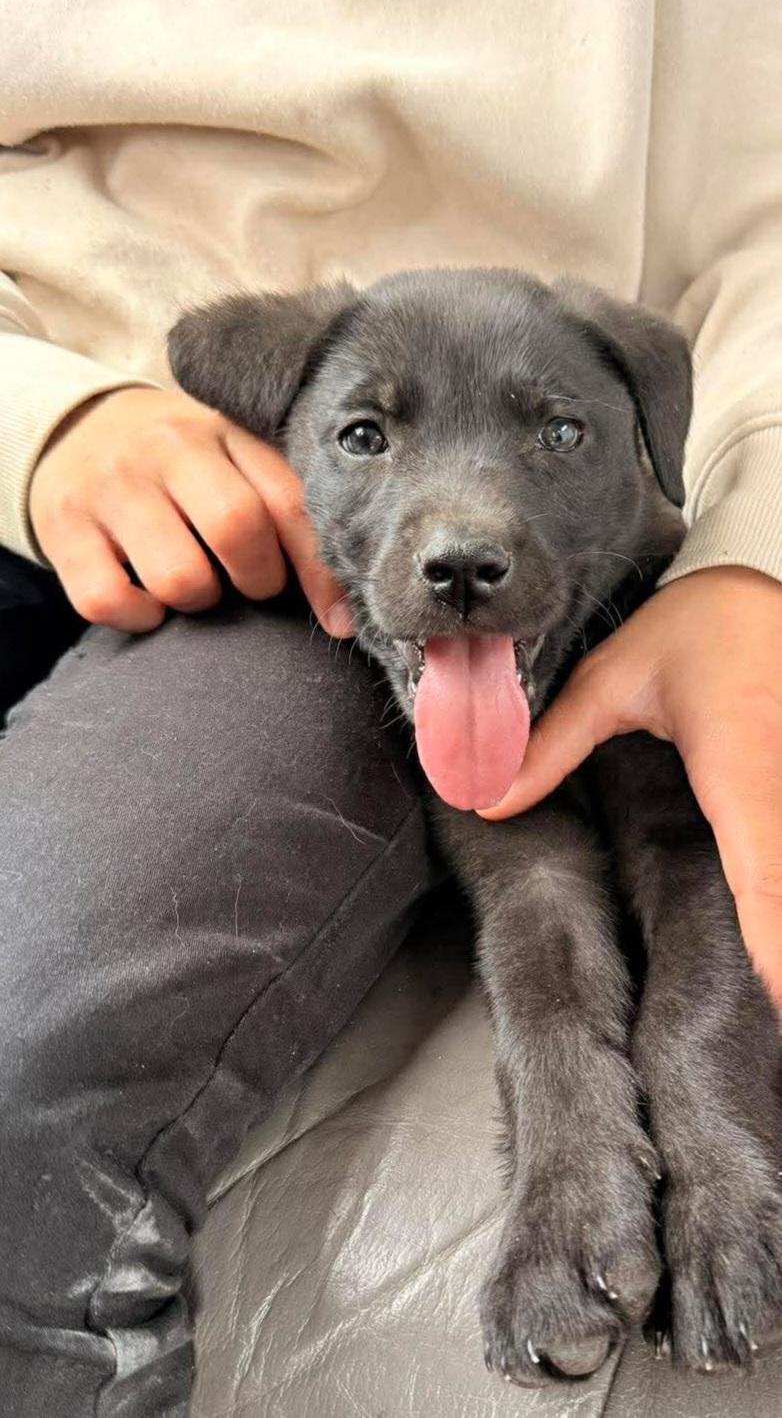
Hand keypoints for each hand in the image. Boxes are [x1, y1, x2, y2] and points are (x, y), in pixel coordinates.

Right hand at [29, 386, 352, 637]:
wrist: (74, 428)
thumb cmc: (179, 463)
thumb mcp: (231, 457)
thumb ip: (283, 504)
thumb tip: (343, 608)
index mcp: (224, 430)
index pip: (288, 499)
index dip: (321, 571)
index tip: (341, 621)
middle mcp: (167, 449)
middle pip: (236, 527)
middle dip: (258, 579)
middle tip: (250, 584)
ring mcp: (112, 486)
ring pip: (179, 577)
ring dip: (198, 601)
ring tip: (195, 583)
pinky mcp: (65, 527)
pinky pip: (110, 600)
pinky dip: (140, 616)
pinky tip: (147, 600)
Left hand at [479, 567, 781, 1010]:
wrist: (766, 568)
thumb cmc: (698, 621)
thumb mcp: (615, 680)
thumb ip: (552, 746)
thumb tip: (487, 801)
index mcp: (739, 774)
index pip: (762, 882)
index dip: (772, 949)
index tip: (774, 1000)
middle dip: (780, 957)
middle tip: (766, 1025)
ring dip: (778, 923)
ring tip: (764, 988)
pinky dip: (777, 892)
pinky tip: (767, 931)